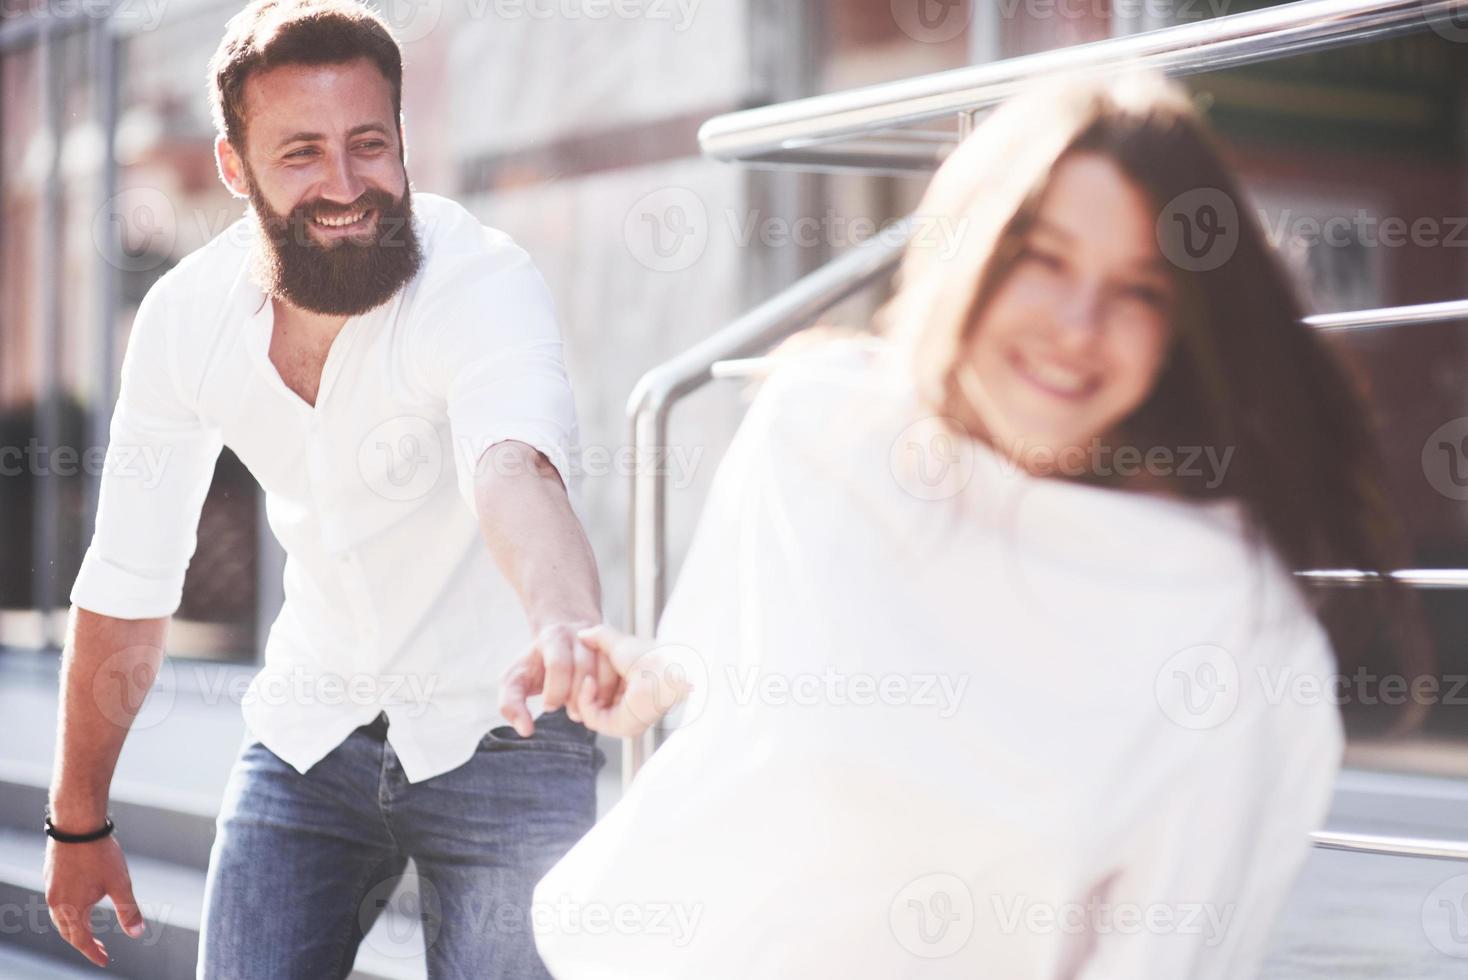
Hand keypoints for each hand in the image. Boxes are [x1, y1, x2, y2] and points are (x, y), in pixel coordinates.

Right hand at [43, 832, 145, 966]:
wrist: (77, 824)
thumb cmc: (100, 854)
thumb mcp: (120, 884)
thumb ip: (128, 910)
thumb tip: (138, 933)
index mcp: (72, 909)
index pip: (81, 940)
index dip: (93, 952)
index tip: (104, 960)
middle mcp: (56, 903)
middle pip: (68, 932)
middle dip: (83, 942)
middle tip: (100, 948)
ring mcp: (51, 888)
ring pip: (60, 918)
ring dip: (74, 927)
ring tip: (90, 930)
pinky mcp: (51, 875)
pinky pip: (56, 902)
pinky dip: (68, 911)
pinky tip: (80, 903)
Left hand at [498, 620, 614, 734]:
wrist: (560, 642)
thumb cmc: (536, 665)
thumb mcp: (515, 681)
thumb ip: (511, 705)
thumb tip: (526, 730)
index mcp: (553, 638)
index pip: (559, 665)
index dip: (555, 692)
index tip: (549, 706)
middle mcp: (578, 634)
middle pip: (584, 668)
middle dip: (578, 698)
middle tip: (572, 714)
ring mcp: (600, 640)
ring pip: (607, 669)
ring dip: (599, 697)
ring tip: (587, 710)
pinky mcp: (614, 651)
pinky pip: (621, 671)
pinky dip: (614, 692)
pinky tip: (602, 703)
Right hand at [570, 625, 696, 737]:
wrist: (666, 665)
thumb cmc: (652, 654)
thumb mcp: (618, 643)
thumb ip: (599, 637)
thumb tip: (582, 634)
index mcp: (629, 687)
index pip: (597, 689)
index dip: (583, 675)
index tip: (578, 660)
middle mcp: (627, 705)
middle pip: (591, 701)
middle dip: (579, 685)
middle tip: (580, 670)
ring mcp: (625, 717)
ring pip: (587, 711)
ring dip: (581, 692)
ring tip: (586, 675)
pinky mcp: (622, 726)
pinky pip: (591, 718)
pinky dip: (584, 700)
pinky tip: (589, 682)